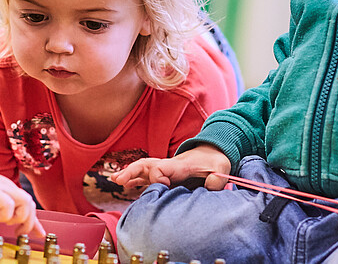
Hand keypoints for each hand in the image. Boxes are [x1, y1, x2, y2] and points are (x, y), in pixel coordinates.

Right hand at [0, 159, 43, 237]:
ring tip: (6, 222)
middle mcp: (11, 190)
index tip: (40, 234)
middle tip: (18, 233)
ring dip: (19, 218)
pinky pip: (9, 204)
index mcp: (10, 193)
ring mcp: (4, 189)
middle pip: (31, 205)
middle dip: (29, 223)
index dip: (35, 223)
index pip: (28, 208)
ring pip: (26, 203)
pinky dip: (5, 215)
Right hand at [110, 144, 231, 190]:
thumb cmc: (217, 160)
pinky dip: (134, 178)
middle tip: (118, 180)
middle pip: (146, 165)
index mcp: (180, 165)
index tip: (162, 186)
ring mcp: (166, 169)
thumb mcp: (222, 167)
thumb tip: (210, 186)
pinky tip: (124, 185)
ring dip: (128, 173)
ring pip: (143, 169)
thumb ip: (217, 178)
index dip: (157, 177)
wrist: (214, 151)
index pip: (161, 168)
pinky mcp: (166, 174)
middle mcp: (169, 165)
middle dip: (131, 171)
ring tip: (114, 180)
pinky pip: (146, 175)